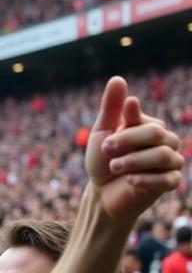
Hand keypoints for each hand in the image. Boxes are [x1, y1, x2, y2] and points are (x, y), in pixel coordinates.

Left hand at [87, 76, 183, 221]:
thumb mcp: (103, 133)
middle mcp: (166, 141)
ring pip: (163, 156)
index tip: (107, 137)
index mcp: (151, 127)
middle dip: (127, 142)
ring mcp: (170, 162)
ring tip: (114, 167)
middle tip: (106, 150)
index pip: (146, 120)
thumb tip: (118, 79)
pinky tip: (130, 181)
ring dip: (134, 161)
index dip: (125, 129)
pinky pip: (169, 179)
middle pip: (156, 134)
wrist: (101, 194)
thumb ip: (112, 108)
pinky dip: (147, 179)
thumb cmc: (102, 161)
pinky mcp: (170, 183)